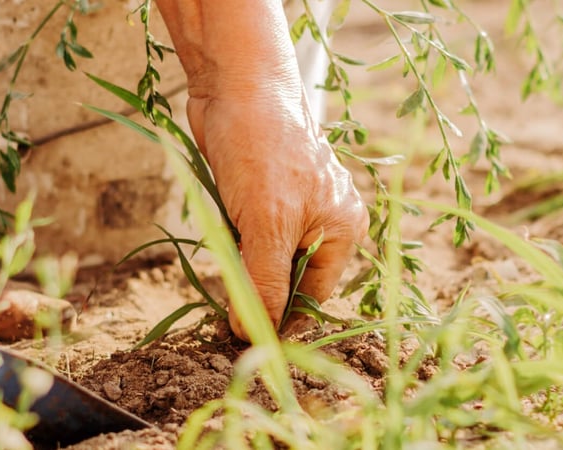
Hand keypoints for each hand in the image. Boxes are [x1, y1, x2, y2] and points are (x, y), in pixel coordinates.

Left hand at [186, 94, 365, 339]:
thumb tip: (252, 335)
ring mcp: (292, 207)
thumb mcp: (266, 225)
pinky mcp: (262, 196)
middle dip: (259, 293)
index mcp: (343, 229)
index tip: (246, 339)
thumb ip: (263, 283)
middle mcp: (324, 221)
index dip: (282, 319)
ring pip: (265, 259)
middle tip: (225, 313)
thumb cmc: (261, 148)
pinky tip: (219, 238)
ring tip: (222, 270)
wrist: (233, 85)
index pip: (313, 296)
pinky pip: (249, 237)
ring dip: (242, 268)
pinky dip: (233, 244)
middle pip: (289, 279)